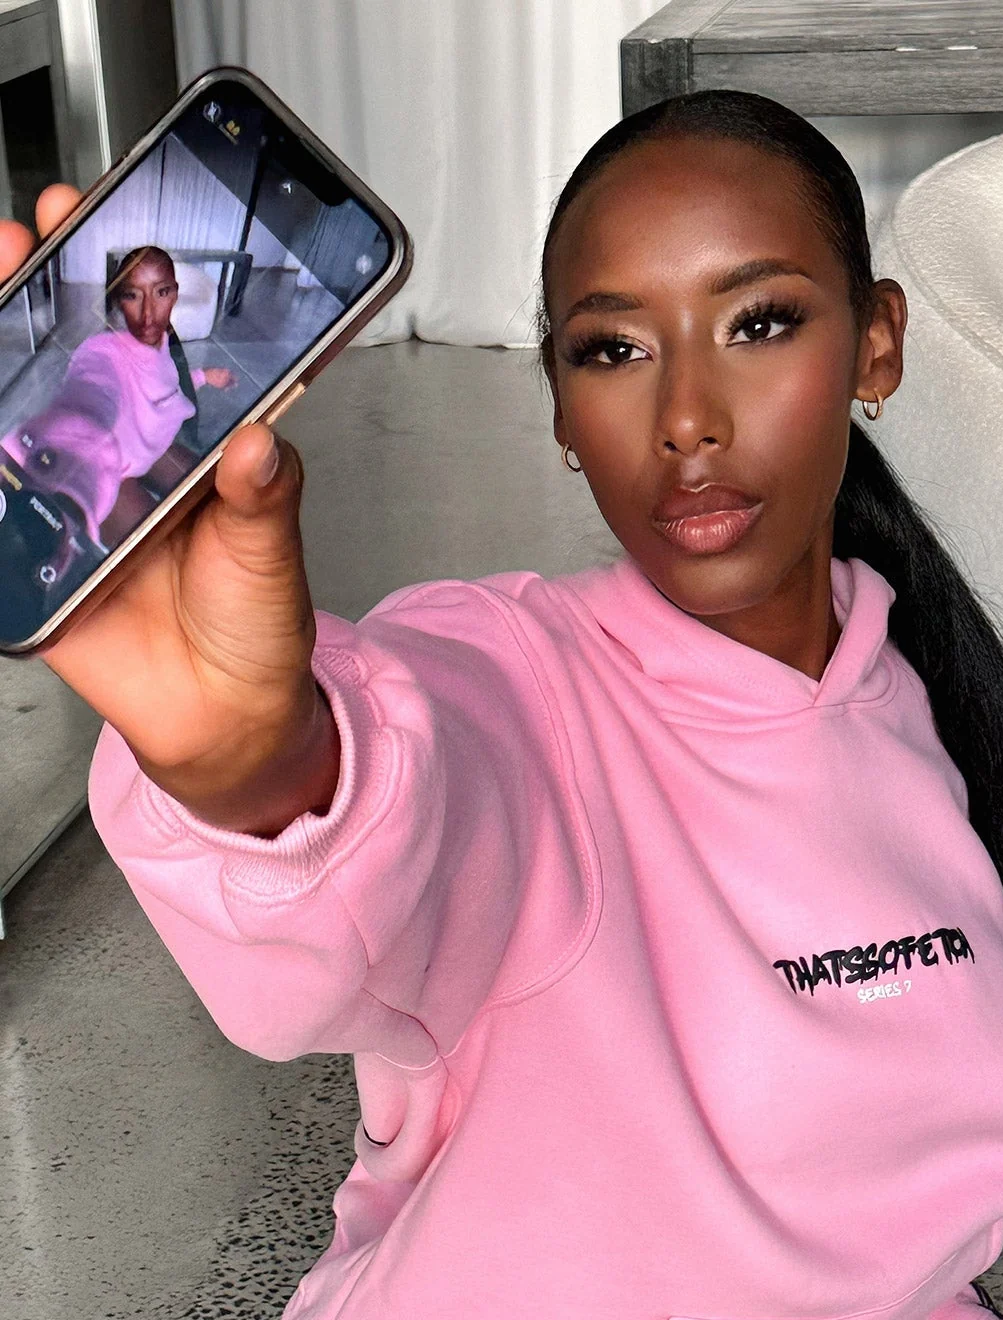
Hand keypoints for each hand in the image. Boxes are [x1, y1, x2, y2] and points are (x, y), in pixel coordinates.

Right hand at [0, 185, 335, 834]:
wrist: (220, 714)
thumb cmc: (254, 621)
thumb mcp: (271, 550)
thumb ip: (263, 495)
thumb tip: (259, 444)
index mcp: (180, 435)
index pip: (139, 335)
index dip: (110, 272)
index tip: (96, 215)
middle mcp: (119, 451)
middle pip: (62, 352)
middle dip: (36, 285)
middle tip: (27, 233)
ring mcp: (66, 492)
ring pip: (14, 404)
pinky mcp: (29, 547)